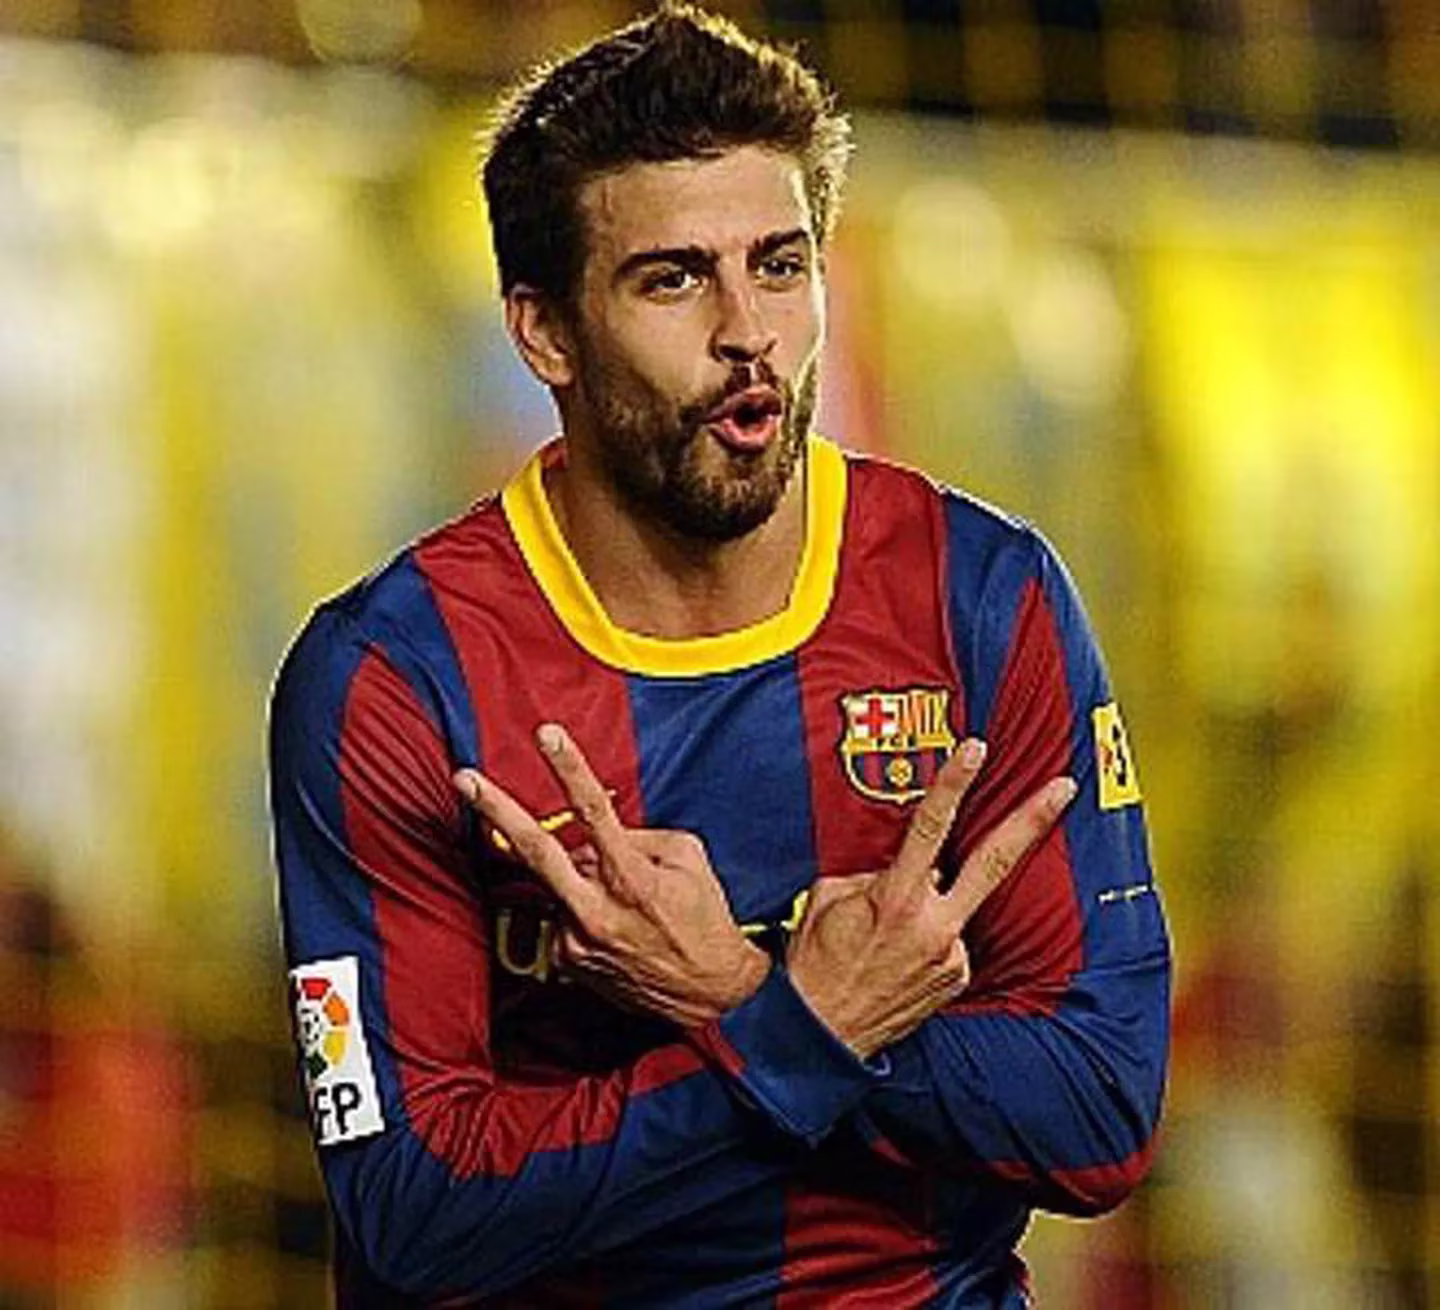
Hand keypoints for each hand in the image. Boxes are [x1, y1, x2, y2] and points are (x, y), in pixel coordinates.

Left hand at [454, 724, 768, 1027]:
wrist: (712, 995)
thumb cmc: (706, 921)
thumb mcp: (689, 861)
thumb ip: (640, 836)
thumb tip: (599, 833)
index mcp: (630, 876)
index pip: (593, 810)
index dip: (569, 768)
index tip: (547, 735)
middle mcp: (596, 909)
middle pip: (534, 850)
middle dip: (495, 809)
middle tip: (463, 778)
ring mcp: (576, 938)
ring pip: (558, 883)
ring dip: (579, 878)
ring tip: (629, 904)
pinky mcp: (568, 962)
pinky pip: (565, 915)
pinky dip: (584, 908)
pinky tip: (619, 927)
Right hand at [786, 740, 1075, 1059]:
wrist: (818, 1037)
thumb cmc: (814, 963)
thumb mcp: (827, 899)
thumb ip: (869, 872)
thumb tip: (900, 862)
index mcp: (897, 899)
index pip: (932, 827)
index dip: (955, 783)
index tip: (976, 748)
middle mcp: (934, 927)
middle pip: (995, 860)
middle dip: (1032, 818)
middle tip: (1064, 786)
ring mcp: (951, 956)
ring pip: (957, 902)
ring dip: (935, 901)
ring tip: (887, 932)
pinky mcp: (956, 978)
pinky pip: (950, 937)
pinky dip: (930, 933)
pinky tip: (898, 954)